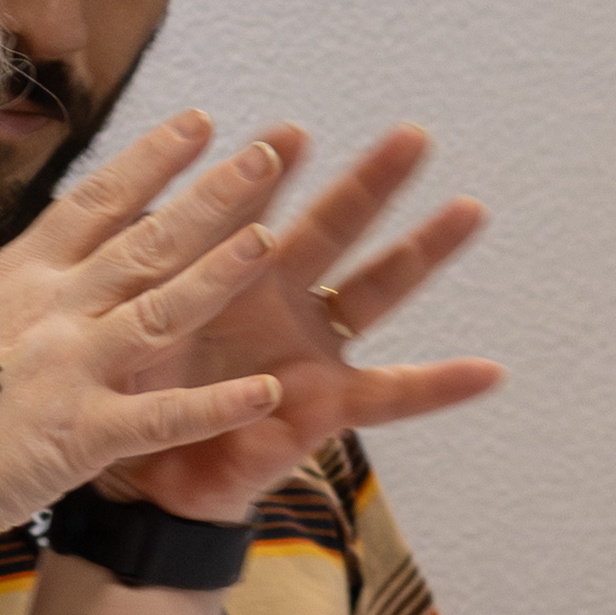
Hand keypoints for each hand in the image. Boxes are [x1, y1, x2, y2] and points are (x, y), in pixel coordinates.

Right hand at [0, 110, 294, 545]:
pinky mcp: (84, 433)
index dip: (153, 159)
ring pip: (162, 311)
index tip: (198, 122)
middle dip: (212, 196)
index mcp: (19, 277)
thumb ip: (16, 295)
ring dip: (221, 275)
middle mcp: (52, 310)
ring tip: (273, 240)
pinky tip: (270, 391)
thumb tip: (49, 265)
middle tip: (266, 156)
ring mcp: (71, 368)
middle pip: (146, 242)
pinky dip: (218, 404)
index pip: (97, 202)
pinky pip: (164, 416)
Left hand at [101, 124, 501, 526]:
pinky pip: (390, 396)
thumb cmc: (128, 391)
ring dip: (423, 250)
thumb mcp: (125, 318)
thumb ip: (143, 265)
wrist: (135, 482)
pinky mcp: (325, 408)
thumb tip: (131, 203)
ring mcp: (311, 351)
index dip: (273, 176)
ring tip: (469, 209)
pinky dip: (440, 386)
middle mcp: (280, 304)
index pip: (257, 212)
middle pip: (335, 230)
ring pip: (375, 290)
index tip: (289, 132)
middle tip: (413, 135)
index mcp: (227, 274)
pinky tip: (490, 371)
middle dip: (371, 183)